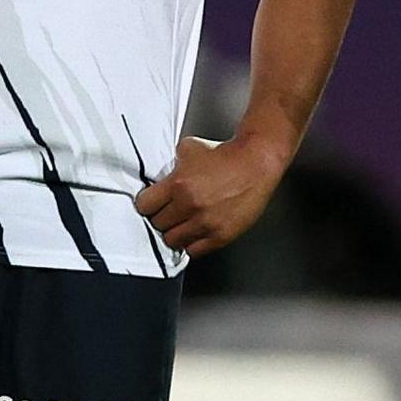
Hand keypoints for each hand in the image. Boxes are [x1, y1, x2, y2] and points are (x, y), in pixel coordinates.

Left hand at [134, 135, 287, 255]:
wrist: (256, 162)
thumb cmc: (225, 155)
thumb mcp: (187, 150)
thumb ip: (170, 166)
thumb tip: (158, 177)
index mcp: (178, 185)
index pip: (144, 206)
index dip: (146, 204)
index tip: (150, 204)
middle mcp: (191, 205)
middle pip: (157, 224)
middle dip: (160, 217)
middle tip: (167, 213)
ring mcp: (206, 223)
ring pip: (173, 241)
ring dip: (174, 233)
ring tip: (180, 224)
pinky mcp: (222, 235)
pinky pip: (194, 251)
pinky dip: (191, 244)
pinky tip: (193, 233)